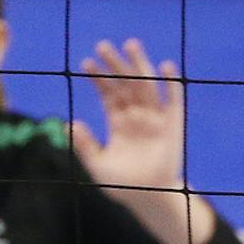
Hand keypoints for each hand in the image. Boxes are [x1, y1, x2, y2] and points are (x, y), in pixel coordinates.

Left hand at [72, 39, 184, 192]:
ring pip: (146, 87)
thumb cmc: (122, 183)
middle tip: (102, 45)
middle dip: (114, 65)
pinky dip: (170, 84)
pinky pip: (173, 102)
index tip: (86, 62)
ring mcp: (155, 120)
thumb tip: (70, 124)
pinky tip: (166, 67)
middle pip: (125, 85)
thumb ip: (84, 145)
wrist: (148, 198)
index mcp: (118, 123)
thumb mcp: (96, 164)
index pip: (107, 94)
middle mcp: (136, 117)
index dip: (98, 78)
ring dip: (138, 66)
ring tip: (131, 45)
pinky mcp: (173, 127)